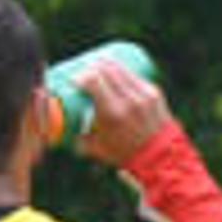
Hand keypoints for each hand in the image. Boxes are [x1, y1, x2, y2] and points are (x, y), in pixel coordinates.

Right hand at [74, 52, 175, 168]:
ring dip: (108, 64)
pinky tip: (118, 71)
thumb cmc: (124, 154)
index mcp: (111, 113)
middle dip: (93, 66)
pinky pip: (134, 76)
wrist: (159, 157)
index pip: (92, 80)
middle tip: (86, 71)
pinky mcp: (153, 92)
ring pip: (121, 69)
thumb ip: (79, 140)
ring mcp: (143, 95)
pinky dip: (123, 71)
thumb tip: (63, 130)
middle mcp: (128, 100)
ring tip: (100, 66)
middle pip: (106, 70)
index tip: (75, 81)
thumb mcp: (97, 148)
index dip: (81, 76)